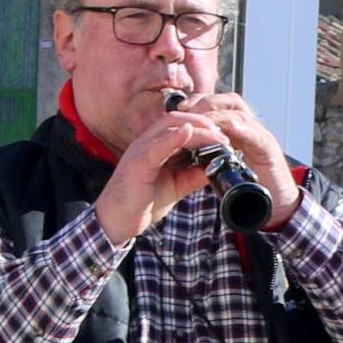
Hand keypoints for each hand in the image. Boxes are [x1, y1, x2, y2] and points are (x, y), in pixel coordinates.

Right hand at [99, 92, 302, 243]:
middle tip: (225, 133)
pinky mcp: (136, 163)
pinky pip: (156, 144)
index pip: (181, 125)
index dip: (204, 126)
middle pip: (177, 119)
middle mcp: (146, 143)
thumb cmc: (141, 204)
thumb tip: (216, 167)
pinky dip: (173, 137)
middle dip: (204, 122)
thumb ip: (193, 175)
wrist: (117, 223)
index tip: (225, 135)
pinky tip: (189, 133)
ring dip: (196, 127)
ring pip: (169, 127)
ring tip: (217, 134)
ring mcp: (140, 150)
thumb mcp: (176, 187)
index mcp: (156, 147)